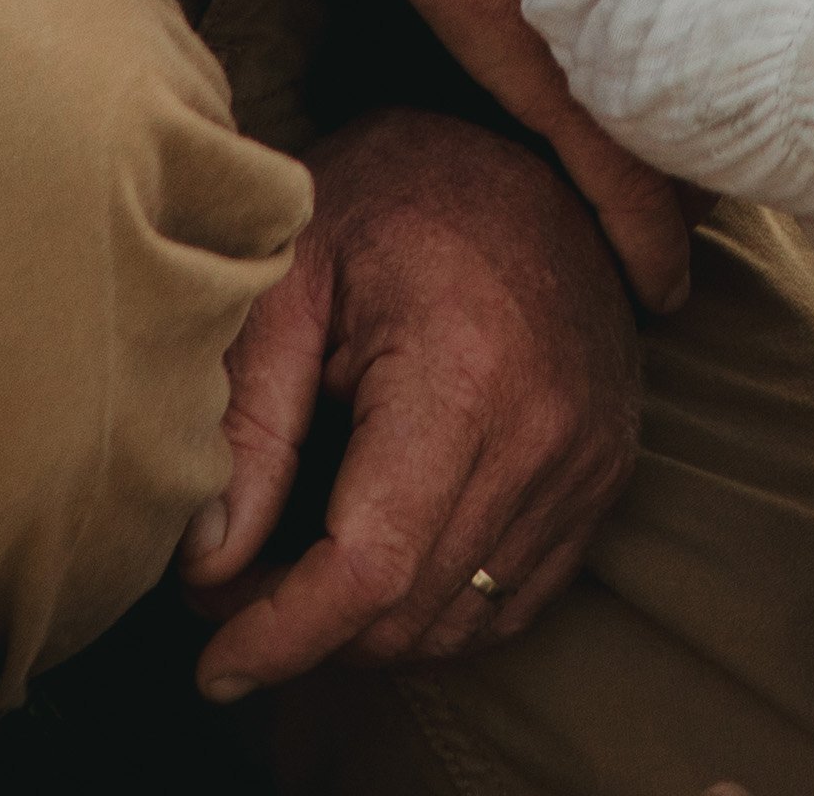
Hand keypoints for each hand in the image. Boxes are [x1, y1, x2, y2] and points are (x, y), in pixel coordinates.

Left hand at [184, 111, 649, 697]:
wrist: (535, 151)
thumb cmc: (398, 194)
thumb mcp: (294, 274)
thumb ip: (251, 418)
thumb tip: (207, 561)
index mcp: (463, 376)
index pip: (368, 568)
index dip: (280, 635)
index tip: (212, 662)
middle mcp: (545, 433)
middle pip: (410, 611)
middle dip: (304, 632)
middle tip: (224, 591)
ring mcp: (589, 460)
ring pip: (460, 621)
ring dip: (365, 630)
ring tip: (289, 575)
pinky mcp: (606, 474)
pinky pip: (513, 599)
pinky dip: (435, 611)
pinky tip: (374, 570)